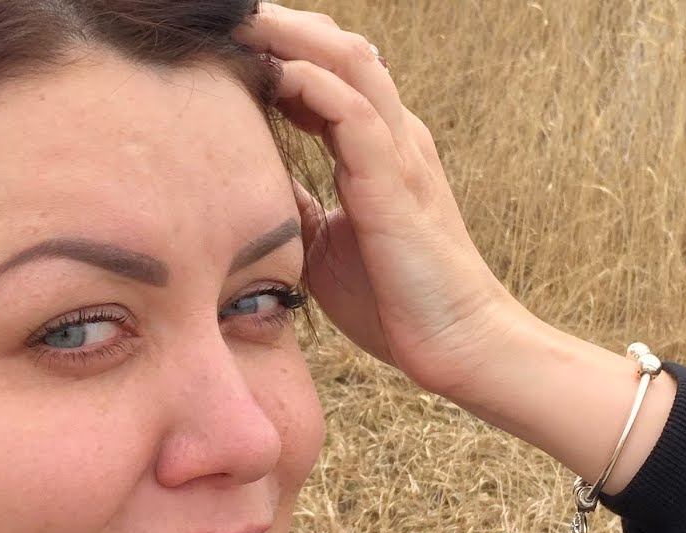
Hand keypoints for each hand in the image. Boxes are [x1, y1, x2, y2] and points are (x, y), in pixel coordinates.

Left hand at [234, 3, 528, 395]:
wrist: (459, 346)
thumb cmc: (398, 304)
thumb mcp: (327, 246)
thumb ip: (301, 206)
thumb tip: (258, 186)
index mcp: (379, 151)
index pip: (330, 76)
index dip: (282, 51)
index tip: (228, 46)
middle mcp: (394, 138)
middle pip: (339, 50)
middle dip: (283, 27)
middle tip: (227, 18)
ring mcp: (400, 155)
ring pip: (351, 64)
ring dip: (293, 38)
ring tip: (242, 23)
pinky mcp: (398, 183)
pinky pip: (357, 115)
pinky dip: (315, 86)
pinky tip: (276, 74)